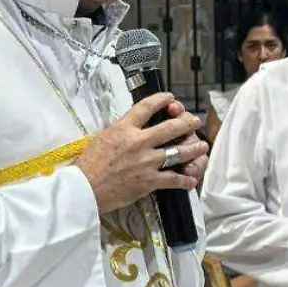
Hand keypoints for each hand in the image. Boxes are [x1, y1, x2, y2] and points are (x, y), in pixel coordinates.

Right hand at [77, 92, 208, 213]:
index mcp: (124, 128)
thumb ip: (122, 130)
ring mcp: (146, 162)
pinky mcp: (149, 181)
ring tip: (202, 145)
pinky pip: (173, 179)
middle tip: (194, 121)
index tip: (170, 97)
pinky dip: (185, 180)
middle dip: (187, 123)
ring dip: (193, 148)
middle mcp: (138, 142)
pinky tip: (191, 179)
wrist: (85, 189)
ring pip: (178, 152)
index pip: (147, 106)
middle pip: (170, 127)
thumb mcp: (103, 137)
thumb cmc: (90, 164)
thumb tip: (133, 125)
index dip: (162, 99)